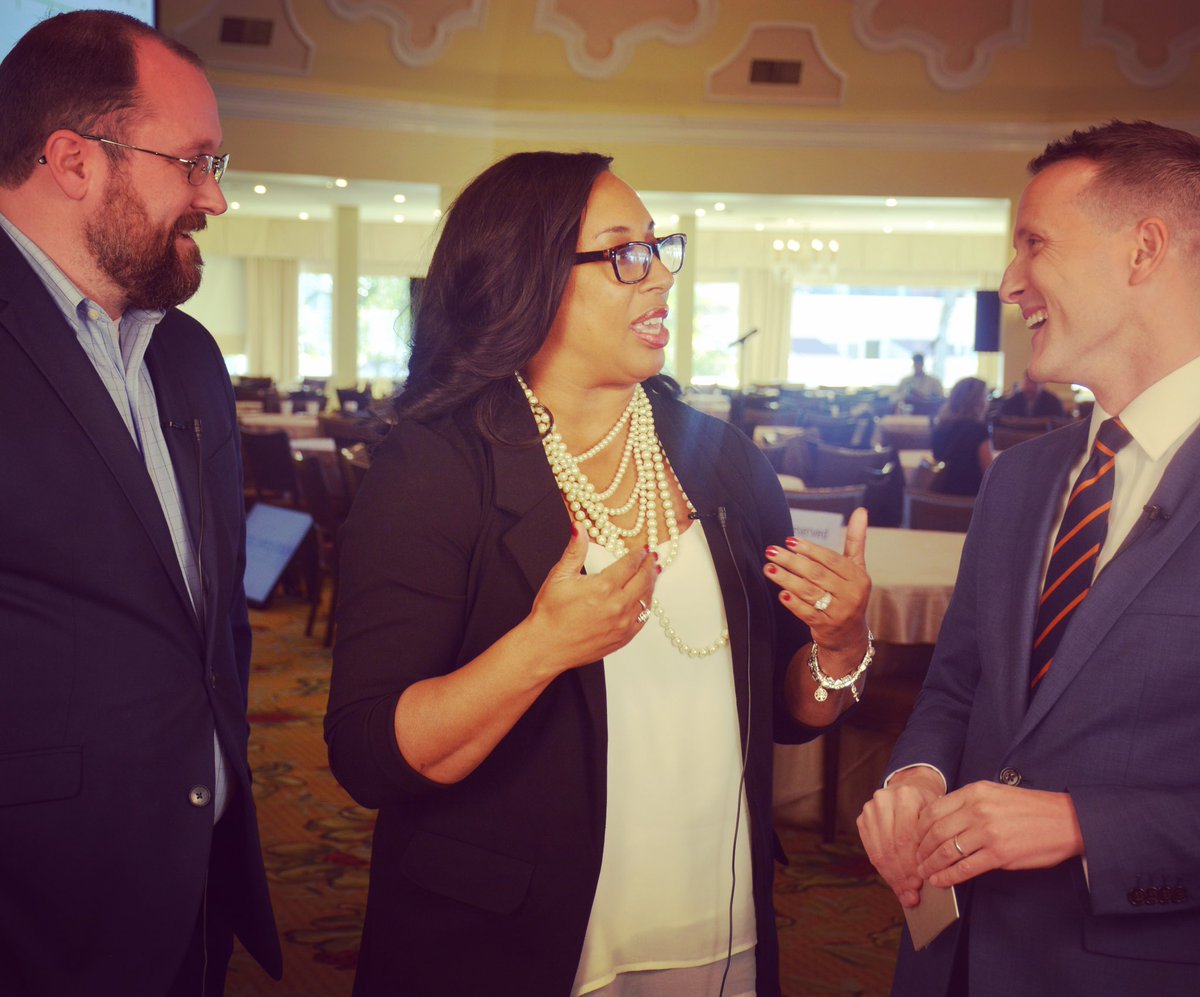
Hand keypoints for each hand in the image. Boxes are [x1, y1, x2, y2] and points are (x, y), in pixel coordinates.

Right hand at [526, 526, 657, 678]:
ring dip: (651, 585)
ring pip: (646, 600)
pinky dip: (646, 606)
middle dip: (649, 567)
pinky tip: (645, 600)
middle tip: (653, 558)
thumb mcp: (560, 576)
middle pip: (643, 580)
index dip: (638, 555)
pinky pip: (642, 619)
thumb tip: (580, 528)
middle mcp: (617, 605)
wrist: (546, 646)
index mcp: (603, 587)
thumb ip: (575, 550)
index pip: (629, 565)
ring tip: (652, 574)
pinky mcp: (622, 638)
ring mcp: (622, 624)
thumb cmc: (550, 613)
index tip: (643, 549)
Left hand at [764, 507, 870, 655]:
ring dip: (787, 579)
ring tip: (769, 569)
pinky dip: (793, 603)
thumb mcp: (855, 568)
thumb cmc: (848, 593)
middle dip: (792, 561)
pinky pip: (806, 613)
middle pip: (817, 574)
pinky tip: (781, 594)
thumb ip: (855, 540)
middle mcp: (851, 595)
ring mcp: (839, 612)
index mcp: (858, 577)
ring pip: (809, 592)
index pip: (831, 560)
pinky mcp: (826, 627)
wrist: (849, 634)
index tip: (789, 541)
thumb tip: (861, 510)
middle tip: (772, 552)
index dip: (810, 549)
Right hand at [857, 766, 943, 907]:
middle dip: (902, 874)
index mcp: (906, 796)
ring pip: (880, 851)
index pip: (906, 838)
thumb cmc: (928, 808)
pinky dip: (884, 870)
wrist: (910, 788)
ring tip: (904, 892)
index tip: (920, 885)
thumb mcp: (936, 818)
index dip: (912, 864)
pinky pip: (872, 851)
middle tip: (912, 894)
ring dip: (893, 876)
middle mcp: (884, 799)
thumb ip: (933, 843)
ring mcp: (870, 808)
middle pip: (892, 846)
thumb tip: (930, 880)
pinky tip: (894, 882)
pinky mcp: (863, 819)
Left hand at [914, 781, 1083, 888]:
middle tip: (915, 860)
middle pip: (935, 831)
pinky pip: (966, 868)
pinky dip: (949, 876)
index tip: (914, 839)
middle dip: (921, 849)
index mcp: (975, 792)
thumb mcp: (995, 793)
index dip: (919, 829)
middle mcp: (978, 810)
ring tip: (924, 873)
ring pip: (946, 850)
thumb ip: (969, 802)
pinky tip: (941, 881)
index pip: (934, 810)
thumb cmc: (1031, 809)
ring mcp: (988, 832)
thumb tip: (942, 819)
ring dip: (931, 865)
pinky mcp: (1000, 854)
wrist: (1066, 821)